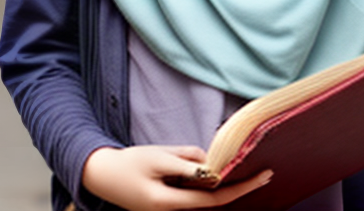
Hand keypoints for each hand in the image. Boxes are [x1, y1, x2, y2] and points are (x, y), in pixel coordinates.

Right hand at [81, 145, 272, 210]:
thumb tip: (214, 165)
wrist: (101, 176)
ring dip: (210, 179)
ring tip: (207, 161)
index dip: (241, 187)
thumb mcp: (158, 157)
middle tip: (253, 166)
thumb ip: (187, 162)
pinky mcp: (166, 206)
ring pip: (200, 195)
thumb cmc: (128, 164)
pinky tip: (197, 167)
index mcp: (170, 204)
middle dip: (230, 181)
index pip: (215, 198)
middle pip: (210, 199)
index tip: (263, 175)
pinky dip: (199, 181)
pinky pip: (190, 194)